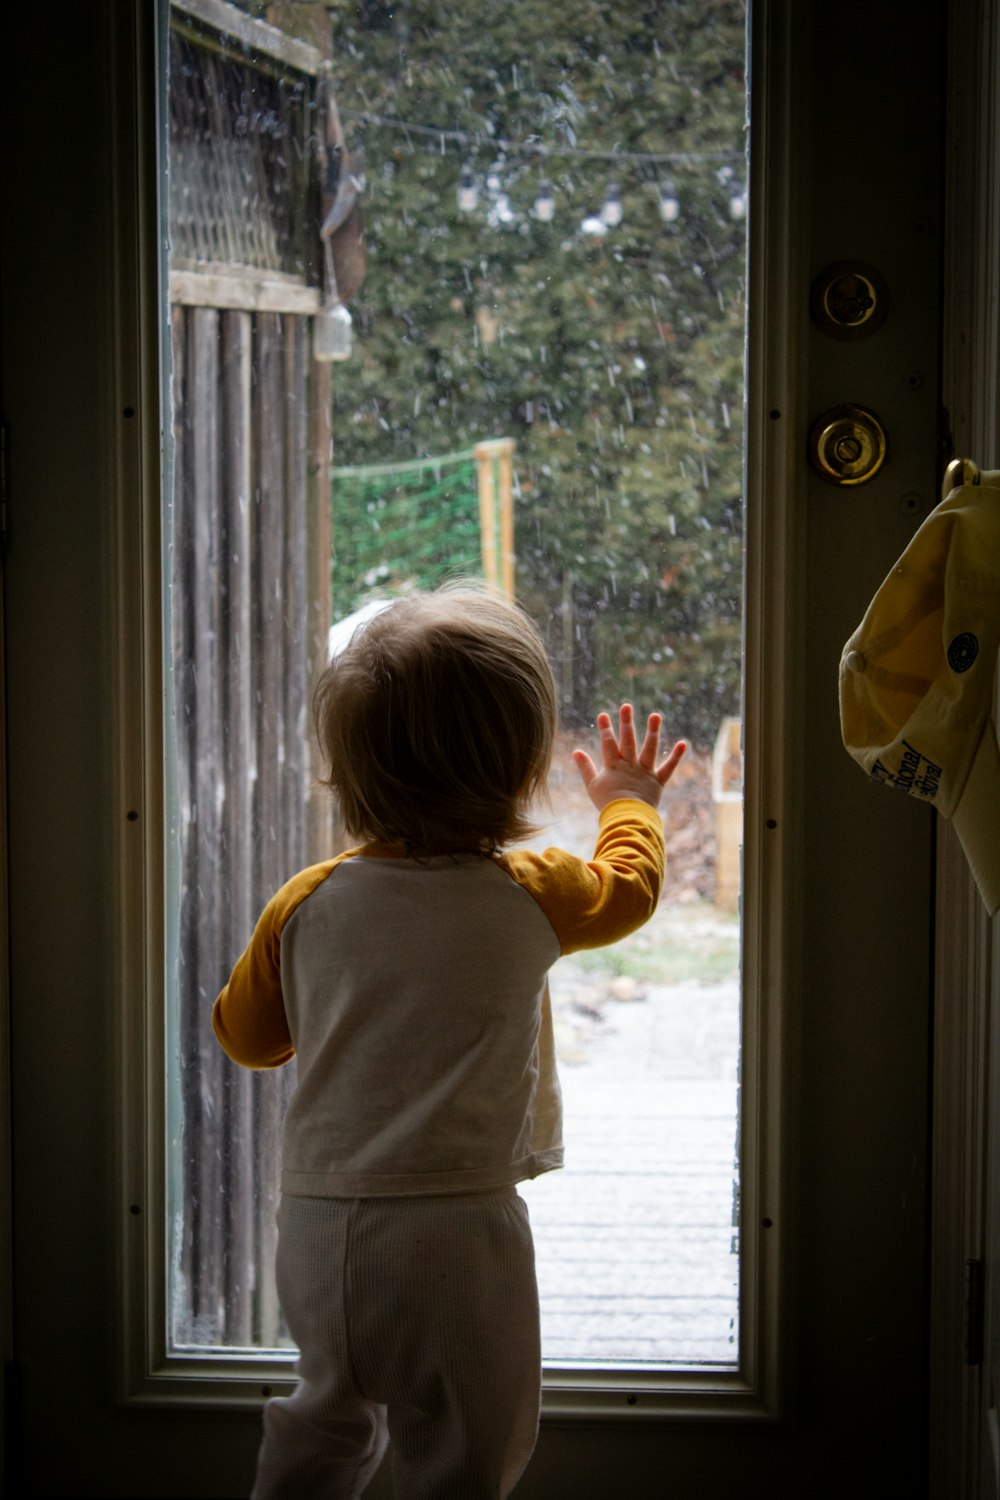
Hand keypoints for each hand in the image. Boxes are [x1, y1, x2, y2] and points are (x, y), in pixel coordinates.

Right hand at [572, 703, 686, 812]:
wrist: (626, 817)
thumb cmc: (607, 803)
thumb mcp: (592, 786)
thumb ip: (585, 768)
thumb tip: (576, 751)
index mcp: (613, 766)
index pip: (608, 743)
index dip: (606, 729)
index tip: (604, 714)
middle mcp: (630, 765)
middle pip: (628, 740)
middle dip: (627, 722)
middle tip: (627, 706)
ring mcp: (645, 772)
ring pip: (650, 748)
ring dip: (653, 731)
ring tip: (656, 715)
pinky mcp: (658, 781)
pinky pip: (668, 768)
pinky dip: (676, 756)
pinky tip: (683, 743)